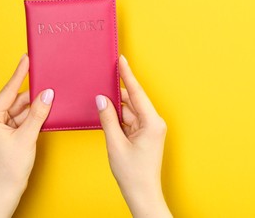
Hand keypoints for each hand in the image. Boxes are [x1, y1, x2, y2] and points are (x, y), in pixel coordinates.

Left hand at [0, 54, 53, 217]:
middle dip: (32, 94)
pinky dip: (33, 116)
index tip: (25, 59)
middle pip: (16, 100)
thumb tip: (47, 95)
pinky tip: (45, 110)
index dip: (19, 74)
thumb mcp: (27, 137)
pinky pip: (23, 118)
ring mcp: (1, 126)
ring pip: (21, 110)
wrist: (7, 189)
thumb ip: (38, 113)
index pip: (8, 91)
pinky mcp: (9, 133)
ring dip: (35, 106)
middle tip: (47, 81)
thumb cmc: (10, 167)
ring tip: (50, 97)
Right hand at [96, 55, 171, 217]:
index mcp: (152, 122)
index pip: (137, 93)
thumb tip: (102, 100)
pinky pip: (129, 120)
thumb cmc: (133, 173)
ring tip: (101, 98)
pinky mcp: (143, 135)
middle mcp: (153, 123)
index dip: (128, 75)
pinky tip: (107, 113)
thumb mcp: (116, 143)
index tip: (122, 60)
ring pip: (129, 111)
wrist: (142, 194)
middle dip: (117, 92)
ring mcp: (148, 129)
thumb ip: (108, 119)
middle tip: (104, 78)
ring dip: (116, 107)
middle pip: (133, 100)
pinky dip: (118, 117)